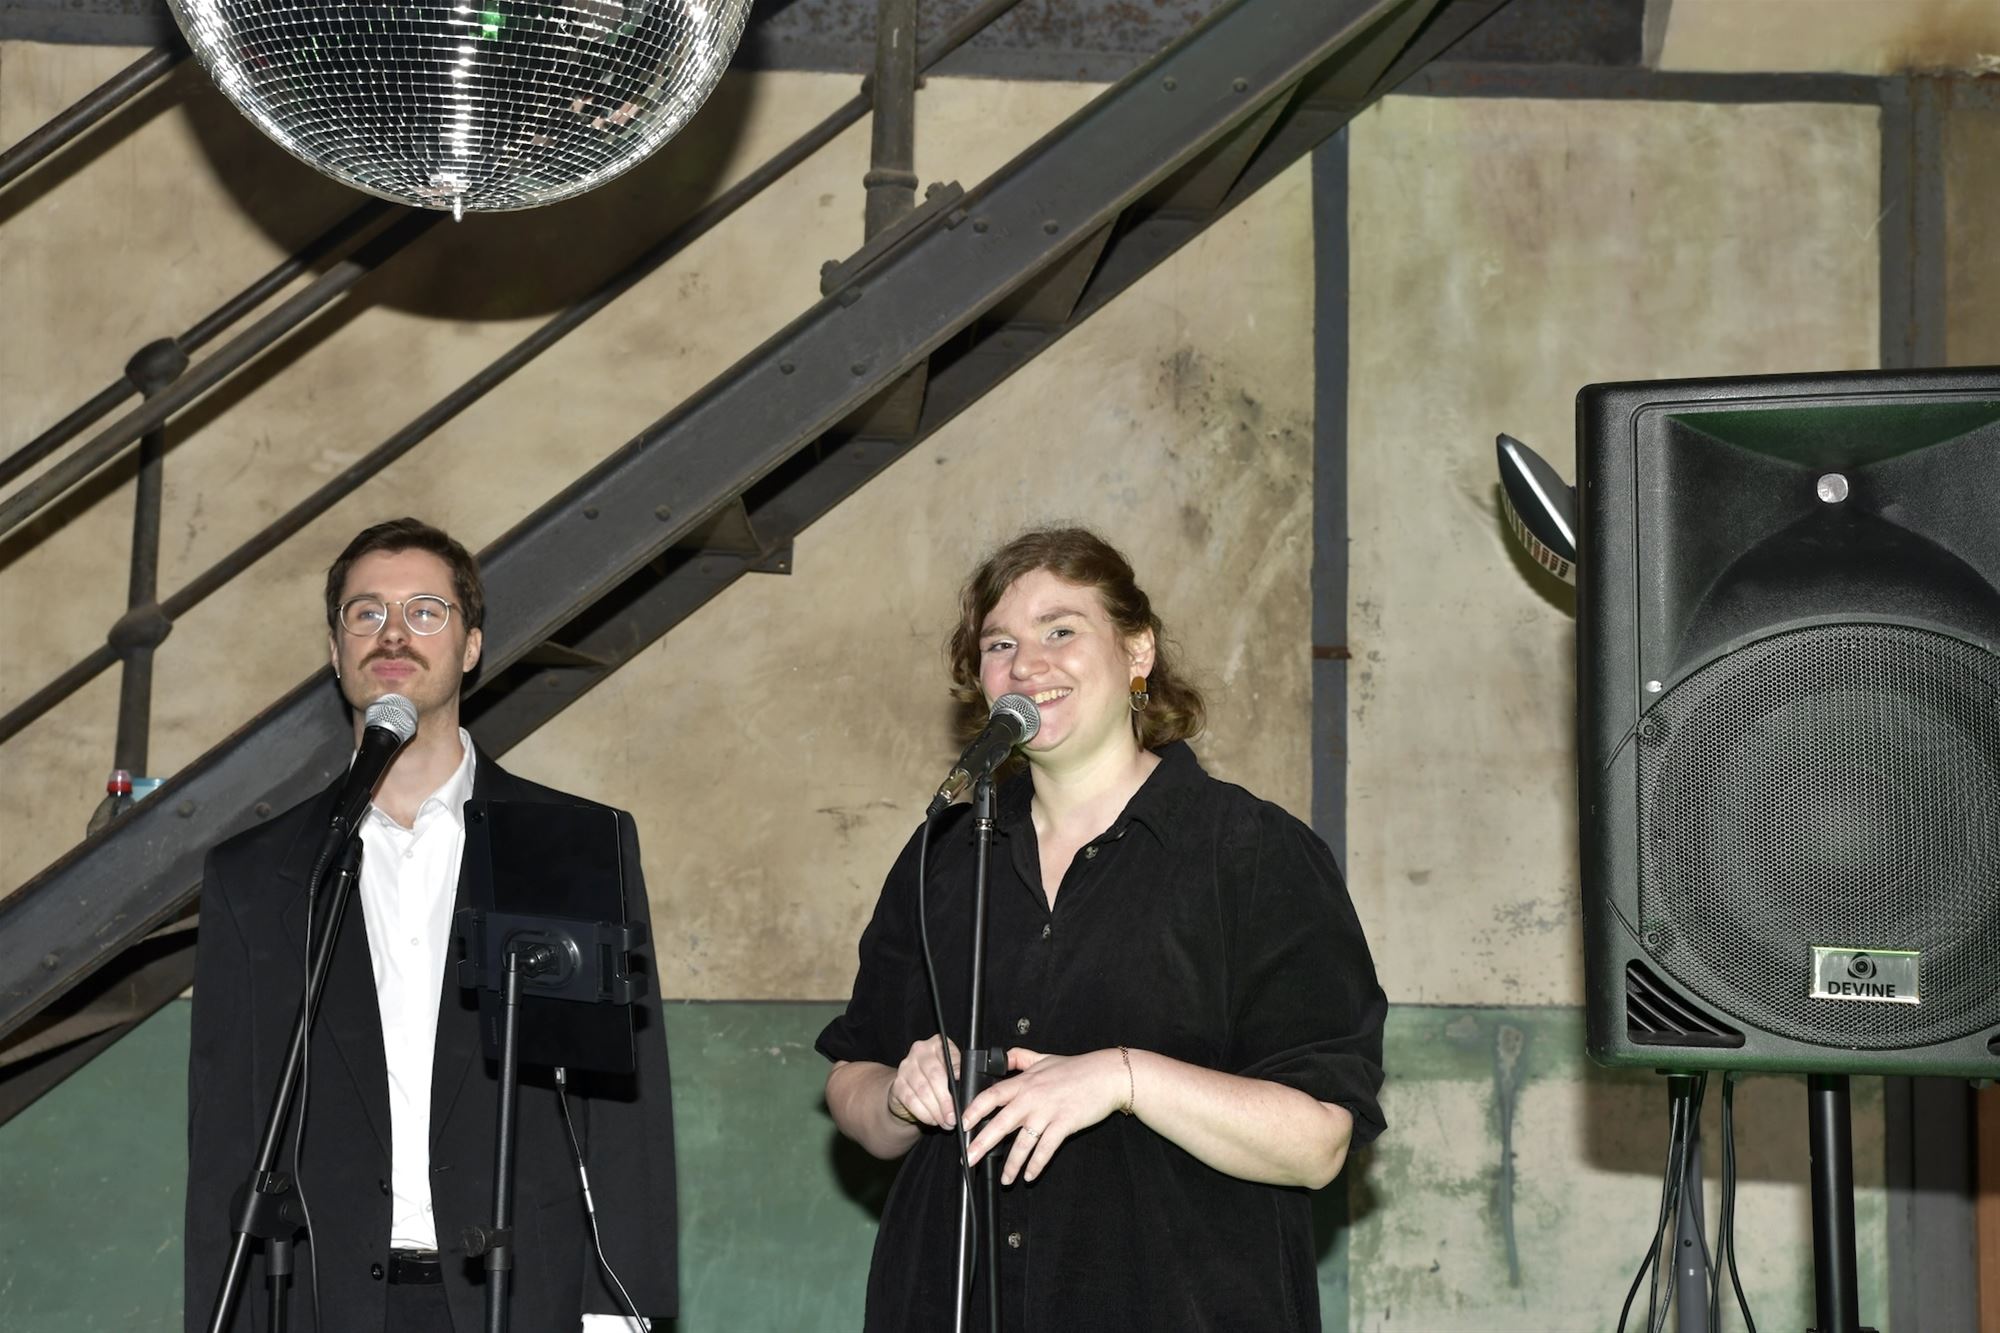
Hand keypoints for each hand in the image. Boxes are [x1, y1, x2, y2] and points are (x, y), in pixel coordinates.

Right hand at [888, 1035, 962, 1129]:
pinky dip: (924, 1113)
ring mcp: (905, 1067)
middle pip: (935, 1076)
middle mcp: (919, 1051)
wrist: (911, 1088)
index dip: (957, 1074)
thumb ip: (958, 1075)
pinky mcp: (897, 1084)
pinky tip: (932, 1120)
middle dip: (946, 1100)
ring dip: (936, 1110)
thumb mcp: (951, 1072)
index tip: (962, 1090)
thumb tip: (966, 1091)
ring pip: (923, 1090)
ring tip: (945, 1122)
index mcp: (937, 1044)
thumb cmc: (937, 1080)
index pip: (949, 1058)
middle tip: (953, 1117)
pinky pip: (911, 1100)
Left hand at [961, 1048, 1126, 1184]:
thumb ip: (1020, 1058)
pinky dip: (1037, 1165)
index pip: (992, 1095)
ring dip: (1012, 1164)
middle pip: (1000, 1123)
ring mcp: (1048, 1112)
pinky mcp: (1064, 1124)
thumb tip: (1002, 1056)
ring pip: (1023, 1143)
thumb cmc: (1076, 1068)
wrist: (1106, 1075)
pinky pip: (1046, 1149)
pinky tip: (1030, 1175)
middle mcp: (1032, 1098)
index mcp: (1024, 1082)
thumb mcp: (1043, 1057)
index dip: (974, 1110)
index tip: (962, 1124)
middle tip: (969, 1159)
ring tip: (1005, 1179)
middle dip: (982, 1143)